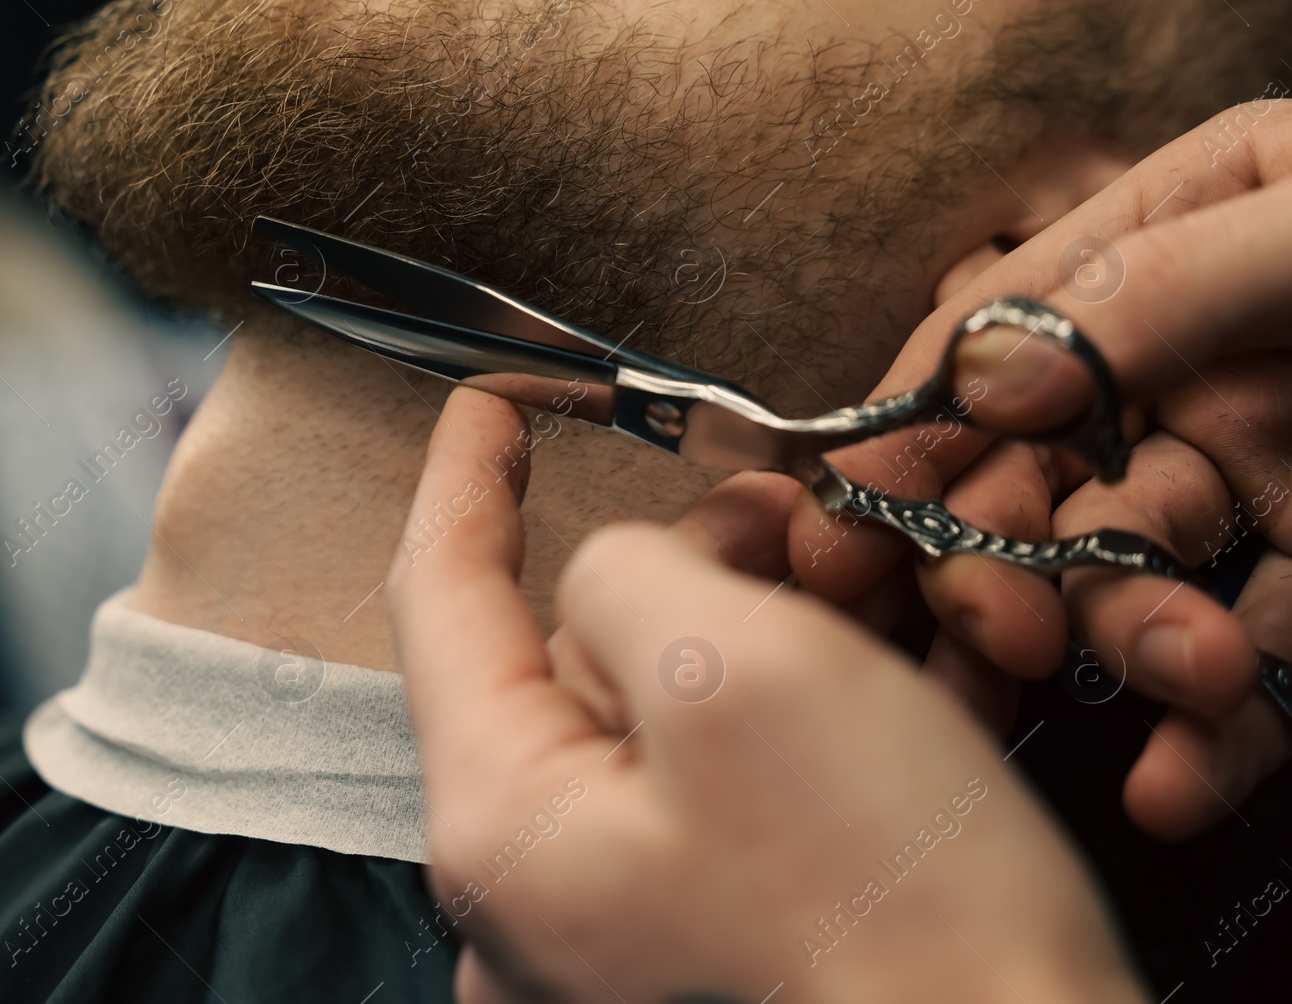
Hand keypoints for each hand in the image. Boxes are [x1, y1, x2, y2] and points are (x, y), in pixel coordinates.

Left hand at [388, 386, 1146, 1003]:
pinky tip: (879, 682)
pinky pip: (716, 791)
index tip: (489, 403)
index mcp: (505, 826)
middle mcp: (534, 893)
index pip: (443, 603)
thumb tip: (612, 574)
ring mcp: (614, 927)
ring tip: (858, 597)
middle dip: (680, 567)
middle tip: (785, 516)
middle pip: (573, 661)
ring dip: (753, 637)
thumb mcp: (746, 676)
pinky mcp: (698, 941)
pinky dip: (784, 718)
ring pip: (659, 720)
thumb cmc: (902, 926)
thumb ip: (632, 576)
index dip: (464, 482)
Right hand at [791, 99, 1291, 838]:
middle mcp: (1199, 361)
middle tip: (962, 629)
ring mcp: (1265, 476)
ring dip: (1112, 641)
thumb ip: (1160, 282)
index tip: (840, 499)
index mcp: (1179, 234)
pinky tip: (1170, 784)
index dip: (913, 413)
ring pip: (1135, 573)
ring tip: (1143, 686)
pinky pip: (1252, 659)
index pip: (1004, 323)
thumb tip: (985, 373)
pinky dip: (1208, 731)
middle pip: (1042, 466)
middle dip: (987, 551)